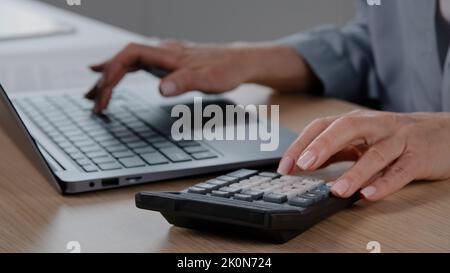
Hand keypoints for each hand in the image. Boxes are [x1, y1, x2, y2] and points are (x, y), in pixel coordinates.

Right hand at [85, 41, 318, 112]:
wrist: (239, 61)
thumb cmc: (226, 69)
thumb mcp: (209, 80)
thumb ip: (185, 82)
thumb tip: (161, 89)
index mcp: (169, 54)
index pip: (130, 55)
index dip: (113, 71)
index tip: (103, 92)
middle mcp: (162, 51)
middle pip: (124, 58)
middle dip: (105, 79)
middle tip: (92, 101)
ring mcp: (163, 56)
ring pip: (127, 61)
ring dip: (109, 76)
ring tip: (91, 91)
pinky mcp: (167, 62)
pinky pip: (136, 64)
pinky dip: (120, 71)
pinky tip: (112, 75)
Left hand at [277, 110, 449, 200]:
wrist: (443, 132)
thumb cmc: (396, 136)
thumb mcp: (361, 138)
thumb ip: (335, 149)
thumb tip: (302, 162)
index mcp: (357, 121)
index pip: (323, 126)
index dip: (302, 143)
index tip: (285, 165)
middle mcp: (375, 126)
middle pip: (346, 129)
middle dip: (322, 146)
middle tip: (304, 165)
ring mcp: (397, 141)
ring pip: (375, 154)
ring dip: (354, 173)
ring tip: (337, 190)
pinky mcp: (417, 158)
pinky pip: (400, 172)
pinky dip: (384, 184)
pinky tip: (370, 196)